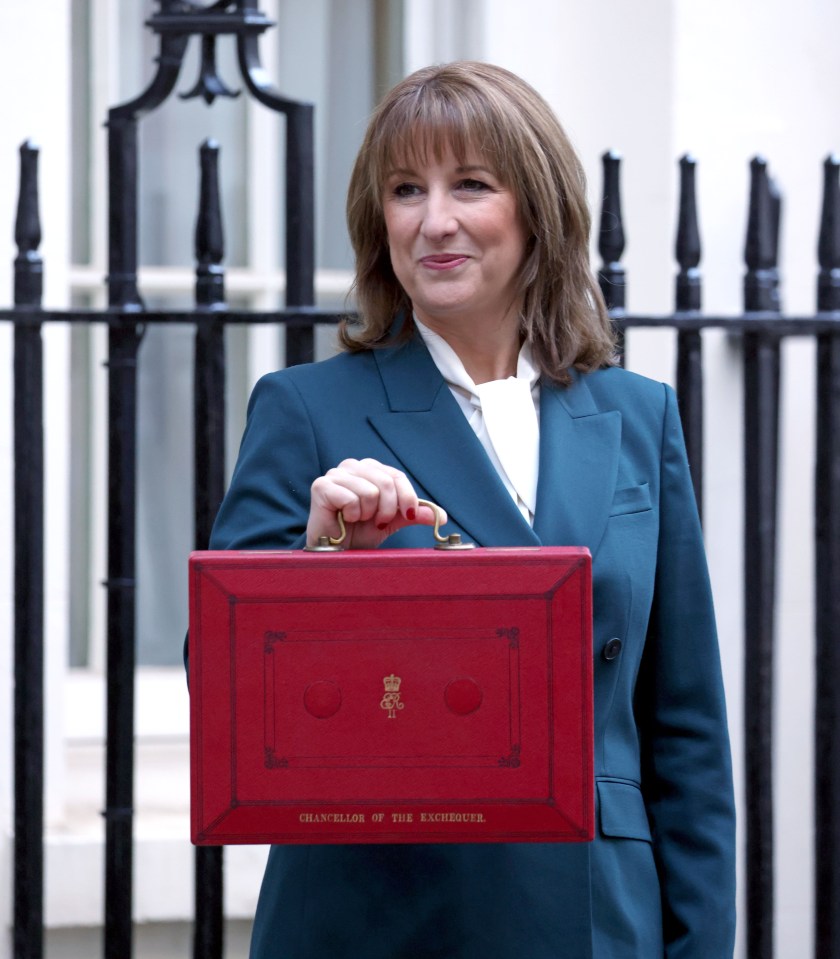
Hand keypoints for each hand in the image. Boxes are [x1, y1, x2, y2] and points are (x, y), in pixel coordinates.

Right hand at [306, 458, 442, 548]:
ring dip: (367, 514)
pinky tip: (344, 518)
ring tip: (357, 519)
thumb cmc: (360, 533)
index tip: (409, 516)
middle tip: (378, 523)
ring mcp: (336, 474)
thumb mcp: (392, 522)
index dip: (408, 498)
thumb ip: (413, 514)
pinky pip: (351, 498)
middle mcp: (353, 466)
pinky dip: (352, 515)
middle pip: (386, 482)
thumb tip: (441, 516)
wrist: (337, 552)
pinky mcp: (321, 486)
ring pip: (370, 491)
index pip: (397, 476)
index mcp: (370, 469)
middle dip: (388, 510)